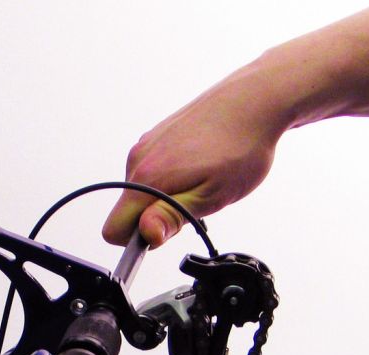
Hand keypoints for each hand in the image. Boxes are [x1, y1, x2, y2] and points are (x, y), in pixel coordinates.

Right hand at [102, 60, 285, 247]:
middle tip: (196, 202)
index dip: (140, 240)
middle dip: (158, 219)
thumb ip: (173, 217)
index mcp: (147, 178)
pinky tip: (199, 167)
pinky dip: (172, 178)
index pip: (114, 230)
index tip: (170, 231)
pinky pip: (152, 172)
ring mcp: (146, 145)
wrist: (254, 100)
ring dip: (167, 198)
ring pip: (143, 192)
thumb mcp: (210, 196)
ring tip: (202, 182)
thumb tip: (145, 234)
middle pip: (129, 212)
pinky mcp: (156, 137)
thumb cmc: (240, 148)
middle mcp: (138, 159)